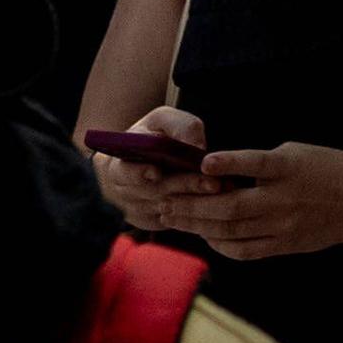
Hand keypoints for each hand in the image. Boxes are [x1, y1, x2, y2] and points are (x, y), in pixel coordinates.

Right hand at [90, 106, 227, 230]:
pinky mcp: (151, 222)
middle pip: (156, 192)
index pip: (124, 173)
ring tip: (222, 190)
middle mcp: (125, 191)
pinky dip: (195, 212)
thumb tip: (197, 146)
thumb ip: (179, 126)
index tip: (156, 172)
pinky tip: (217, 203)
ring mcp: (137, 209)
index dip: (139, 173)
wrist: (136, 162)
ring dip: (196, 200)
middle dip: (185, 185)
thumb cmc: (152, 136)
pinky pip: (174, 220)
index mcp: (120, 164)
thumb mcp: (161, 120)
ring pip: (168, 208)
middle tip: (213, 183)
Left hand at [164, 141, 342, 261]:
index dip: (228, 163)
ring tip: (173, 220)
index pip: (255, 164)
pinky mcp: (283, 244)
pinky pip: (245, 250)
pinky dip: (221, 245)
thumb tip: (222, 171)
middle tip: (164, 202)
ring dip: (198, 226)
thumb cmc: (331, 170)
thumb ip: (264, 163)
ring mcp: (282, 226)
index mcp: (290, 168)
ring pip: (231, 231)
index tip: (201, 163)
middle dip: (193, 206)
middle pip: (231, 207)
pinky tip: (206, 237)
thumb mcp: (300, 153)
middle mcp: (284, 199)